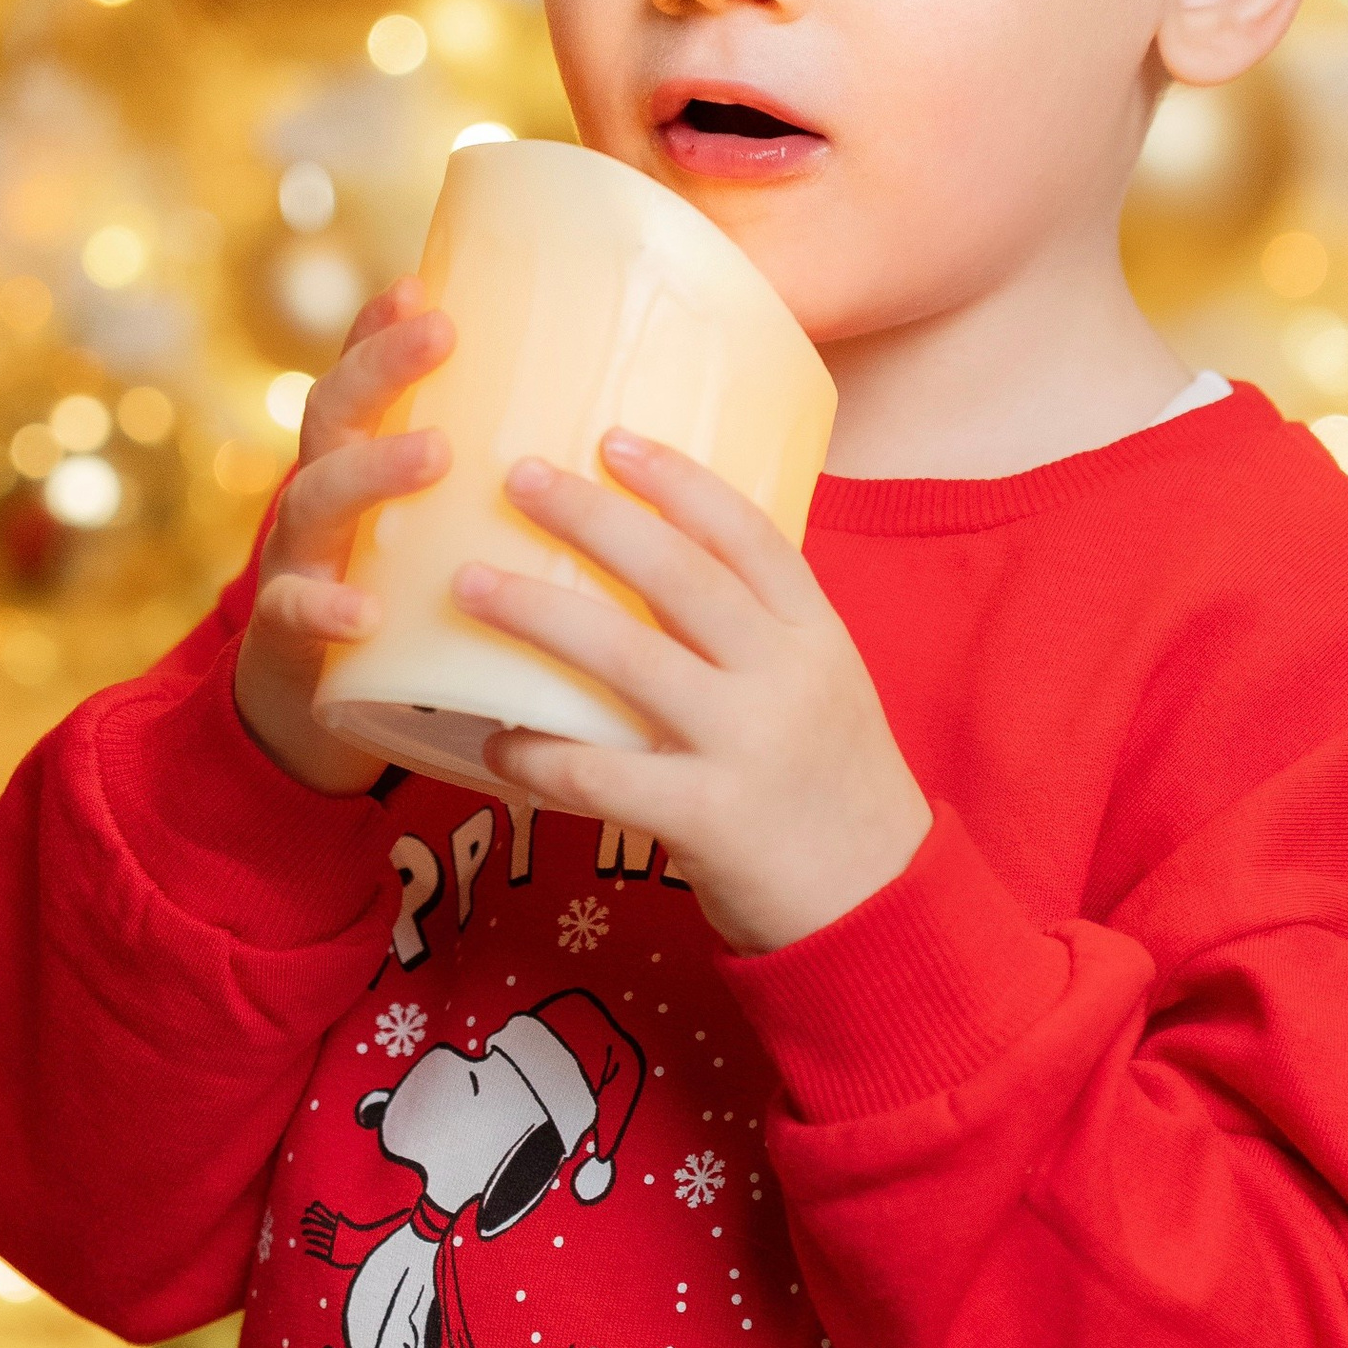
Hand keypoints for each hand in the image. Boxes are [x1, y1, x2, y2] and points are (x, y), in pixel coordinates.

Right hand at [232, 278, 452, 792]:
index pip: (365, 379)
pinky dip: (325, 606)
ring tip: (433, 453)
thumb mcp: (442, 538)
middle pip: (335, 413)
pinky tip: (361, 610)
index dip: (382, 328)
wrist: (315, 715)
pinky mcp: (287, 637)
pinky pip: (295, 613)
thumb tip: (624, 444)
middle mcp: (321, 499)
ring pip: (314, 500)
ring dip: (372, 471)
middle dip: (382, 366)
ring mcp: (298, 562)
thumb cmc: (408, 611)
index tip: (424, 281)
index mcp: (361, 465)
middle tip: (442, 332)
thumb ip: (500, 490)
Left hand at [457, 434, 930, 953]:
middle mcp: (784, 678)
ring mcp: (747, 746)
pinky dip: (539, 754)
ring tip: (469, 582)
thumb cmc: (833, 792)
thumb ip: (762, 636)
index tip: (613, 437)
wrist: (878, 909)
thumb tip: (663, 569)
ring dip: (539, 614)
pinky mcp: (708, 818)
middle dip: (590, 518)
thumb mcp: (824, 691)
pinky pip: (602, 775)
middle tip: (516, 475)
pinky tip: (494, 739)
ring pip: (627, 659)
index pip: (748, 535)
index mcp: (816, 636)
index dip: (678, 482)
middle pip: (678, 576)